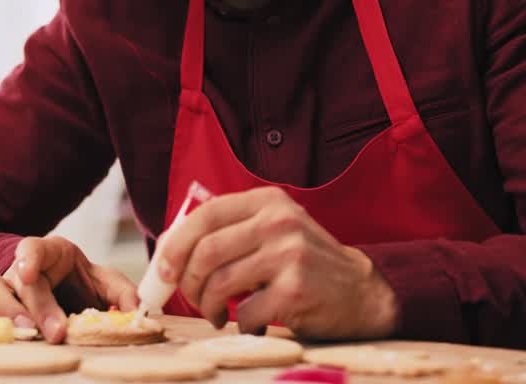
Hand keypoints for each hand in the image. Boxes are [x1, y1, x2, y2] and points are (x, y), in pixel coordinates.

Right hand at [0, 235, 138, 343]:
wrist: (61, 292)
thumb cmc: (80, 285)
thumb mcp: (104, 283)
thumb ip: (121, 293)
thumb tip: (135, 309)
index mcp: (49, 253)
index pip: (32, 247)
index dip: (27, 258)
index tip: (29, 274)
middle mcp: (19, 268)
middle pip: (12, 281)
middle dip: (31, 308)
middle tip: (53, 333)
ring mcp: (0, 286)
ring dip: (1, 316)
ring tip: (26, 338)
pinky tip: (1, 339)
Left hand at [156, 186, 397, 338]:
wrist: (362, 292)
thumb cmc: (305, 264)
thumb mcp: (274, 231)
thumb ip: (232, 232)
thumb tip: (169, 252)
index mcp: (269, 201)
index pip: (206, 214)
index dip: (175, 244)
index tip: (163, 271)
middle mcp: (279, 221)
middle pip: (206, 251)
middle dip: (189, 283)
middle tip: (193, 300)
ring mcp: (289, 254)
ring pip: (220, 283)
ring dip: (209, 307)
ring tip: (217, 315)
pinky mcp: (296, 289)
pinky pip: (245, 313)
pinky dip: (241, 325)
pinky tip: (252, 323)